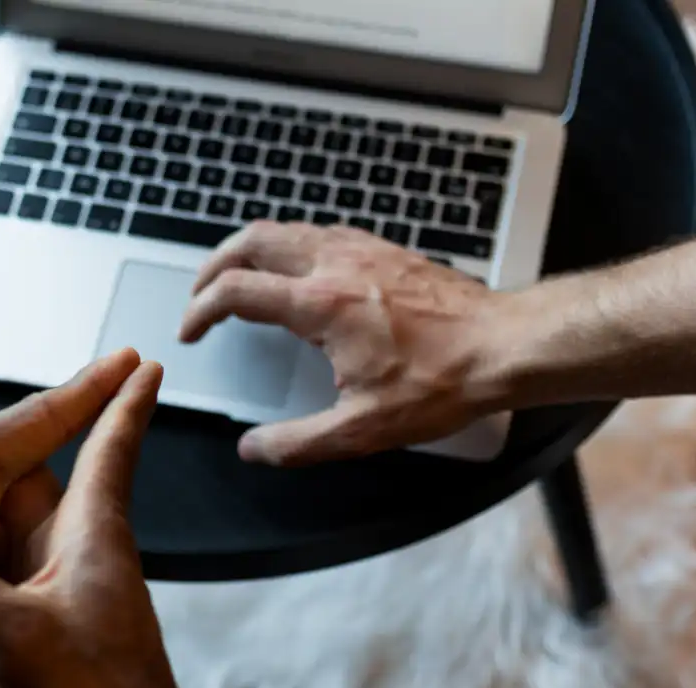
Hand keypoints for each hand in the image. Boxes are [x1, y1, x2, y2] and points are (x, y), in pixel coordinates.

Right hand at [181, 222, 520, 464]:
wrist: (504, 345)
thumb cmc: (443, 383)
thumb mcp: (364, 429)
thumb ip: (299, 442)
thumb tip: (254, 450)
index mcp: (321, 305)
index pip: (237, 291)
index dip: (201, 310)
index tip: (191, 332)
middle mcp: (336, 265)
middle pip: (252, 241)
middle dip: (214, 266)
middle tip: (201, 295)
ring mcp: (362, 250)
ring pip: (287, 229)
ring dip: (250, 249)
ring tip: (237, 276)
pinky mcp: (385, 249)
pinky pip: (321, 232)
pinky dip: (290, 245)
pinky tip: (297, 269)